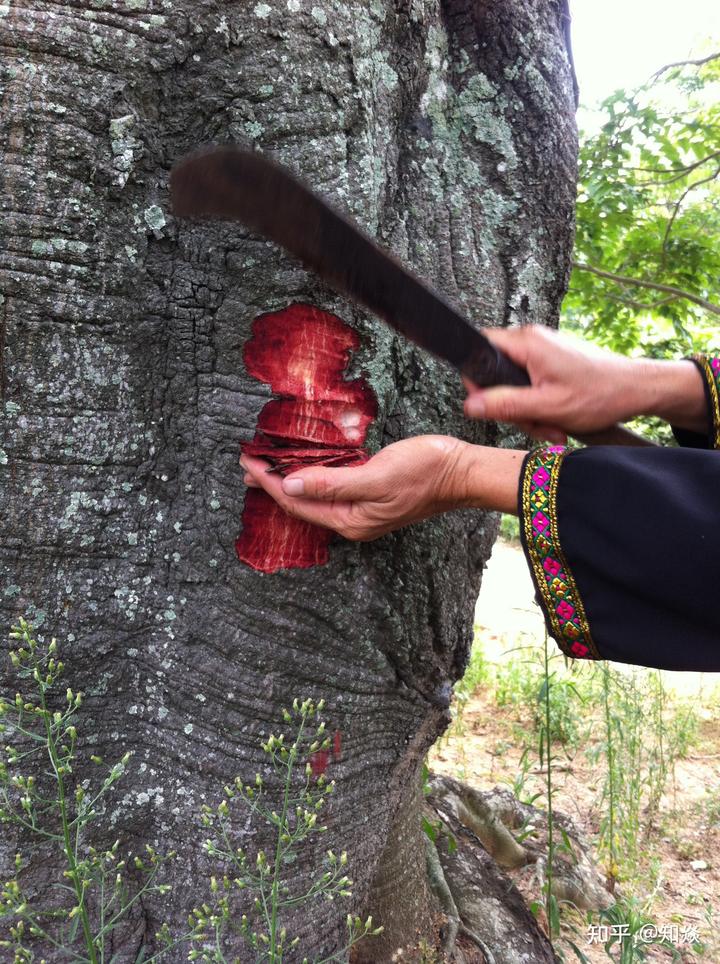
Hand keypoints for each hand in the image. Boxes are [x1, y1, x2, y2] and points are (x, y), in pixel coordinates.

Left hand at [240, 436, 522, 541]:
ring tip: (265, 467)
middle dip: (271, 483)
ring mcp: (362, 510)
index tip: (248, 461)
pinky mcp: (370, 496)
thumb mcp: (376, 476)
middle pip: (301, 503)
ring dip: (289, 480)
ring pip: (315, 496)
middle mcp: (352, 521)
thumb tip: (290, 485)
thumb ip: (332, 483)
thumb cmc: (425, 472)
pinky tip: (304, 468)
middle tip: (246, 464)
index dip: (269, 481)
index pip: (296, 501)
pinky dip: (312, 477)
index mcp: (350, 520)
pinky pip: (331, 489)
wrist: (461, 472)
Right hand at [463, 325, 706, 438]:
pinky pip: (533, 384)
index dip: (477, 378)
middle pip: (498, 372)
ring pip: (516, 383)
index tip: (488, 403)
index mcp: (528, 343)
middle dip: (512, 405)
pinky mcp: (553, 362)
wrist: (637, 390)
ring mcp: (545, 351)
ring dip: (530, 410)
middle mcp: (534, 340)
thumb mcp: (547, 407)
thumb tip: (470, 405)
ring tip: (553, 426)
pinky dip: (541, 405)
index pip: (481, 347)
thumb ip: (505, 405)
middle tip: (535, 424)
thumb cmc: (600, 395)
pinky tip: (557, 419)